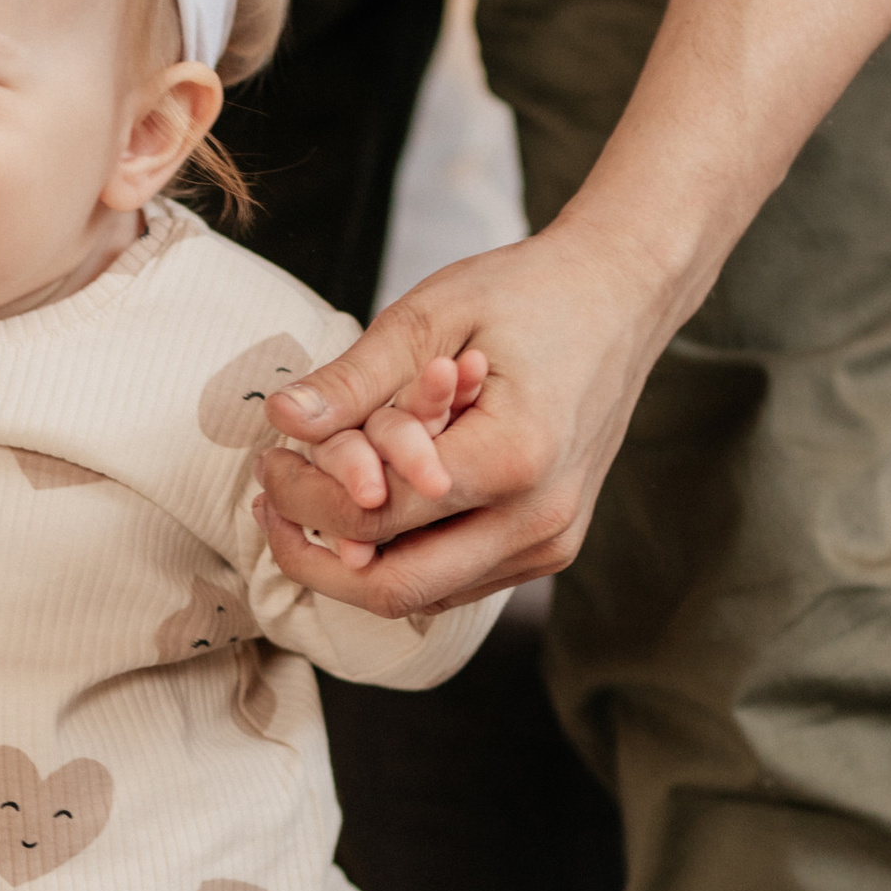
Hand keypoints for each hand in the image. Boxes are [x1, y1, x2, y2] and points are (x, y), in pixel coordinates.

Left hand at [254, 220, 678, 616]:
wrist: (621, 299)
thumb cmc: (529, 294)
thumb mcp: (431, 315)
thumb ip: (354, 379)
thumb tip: (283, 423)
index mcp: (513, 459)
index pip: (374, 517)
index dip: (304, 500)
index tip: (269, 462)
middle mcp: (539, 521)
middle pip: (394, 588)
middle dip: (315, 556)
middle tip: (269, 505)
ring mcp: (549, 544)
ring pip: (421, 596)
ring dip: (354, 560)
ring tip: (306, 500)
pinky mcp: (548, 548)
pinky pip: (454, 580)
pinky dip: (400, 554)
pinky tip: (364, 507)